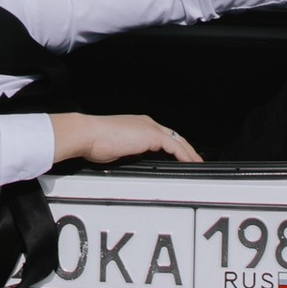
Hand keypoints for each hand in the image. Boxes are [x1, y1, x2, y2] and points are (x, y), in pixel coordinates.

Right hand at [49, 109, 202, 167]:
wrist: (89, 135)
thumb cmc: (95, 142)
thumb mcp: (116, 148)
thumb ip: (129, 152)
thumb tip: (135, 161)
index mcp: (138, 124)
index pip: (162, 135)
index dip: (173, 145)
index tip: (180, 156)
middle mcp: (146, 123)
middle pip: (174, 136)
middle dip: (186, 149)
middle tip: (195, 160)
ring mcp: (150, 128)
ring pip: (178, 140)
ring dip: (189, 153)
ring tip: (197, 164)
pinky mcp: (152, 135)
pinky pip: (174, 147)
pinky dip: (184, 155)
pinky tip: (189, 163)